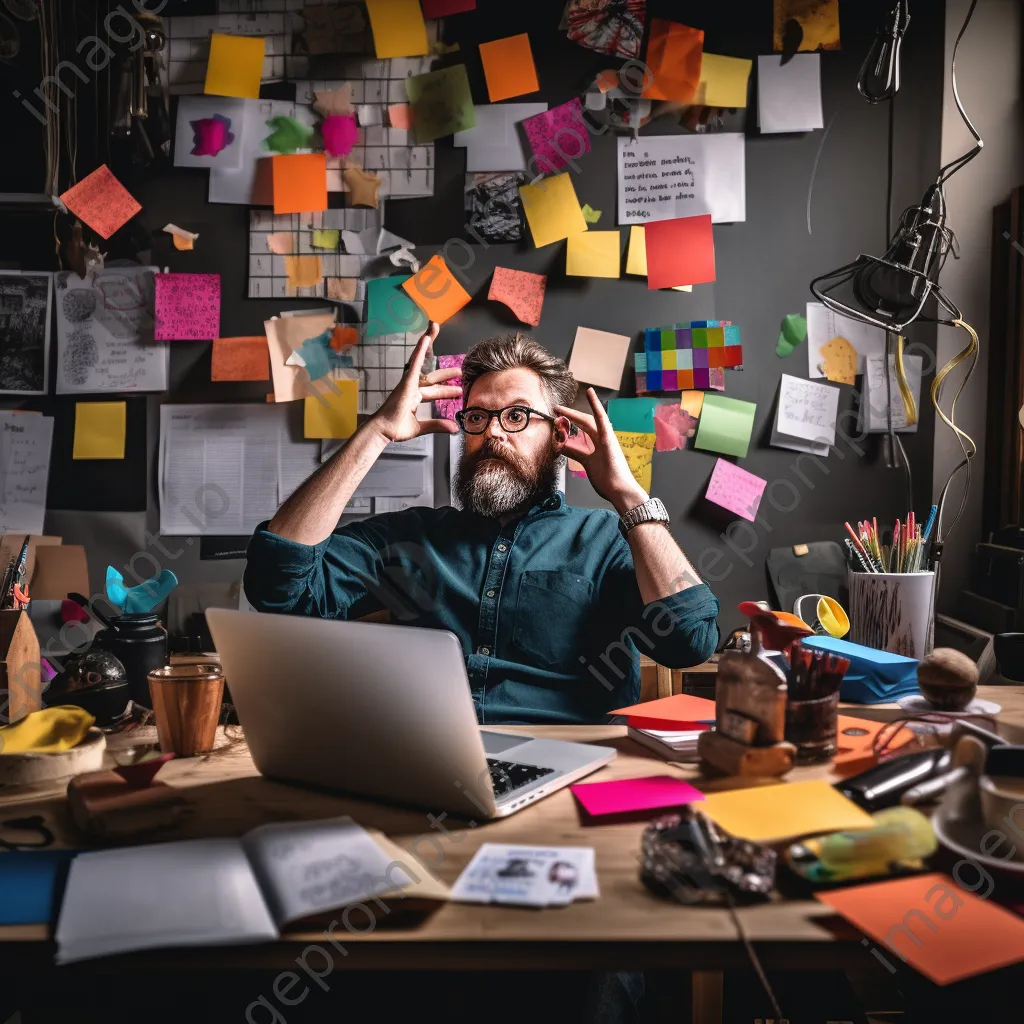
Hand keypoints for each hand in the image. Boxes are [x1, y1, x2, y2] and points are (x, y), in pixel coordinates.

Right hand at [369, 322, 461, 442]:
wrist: (383, 431)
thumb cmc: (395, 428)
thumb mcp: (422, 427)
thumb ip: (438, 425)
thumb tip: (454, 428)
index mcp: (414, 398)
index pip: (433, 391)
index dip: (445, 390)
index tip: (458, 391)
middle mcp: (412, 388)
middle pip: (431, 377)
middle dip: (445, 374)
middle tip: (458, 372)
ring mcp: (408, 383)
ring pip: (422, 362)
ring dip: (430, 347)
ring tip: (437, 331)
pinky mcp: (406, 381)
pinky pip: (415, 362)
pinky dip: (421, 350)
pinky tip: (426, 338)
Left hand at [554, 388, 649, 513]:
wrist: (620, 490)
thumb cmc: (607, 480)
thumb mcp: (586, 463)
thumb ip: (575, 453)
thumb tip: (561, 446)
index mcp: (599, 444)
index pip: (584, 430)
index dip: (571, 423)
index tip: (559, 418)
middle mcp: (603, 439)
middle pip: (584, 423)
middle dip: (569, 416)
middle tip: (556, 410)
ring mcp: (607, 438)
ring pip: (589, 421)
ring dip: (573, 414)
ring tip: (560, 409)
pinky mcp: (609, 440)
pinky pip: (601, 420)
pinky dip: (596, 406)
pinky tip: (590, 393)